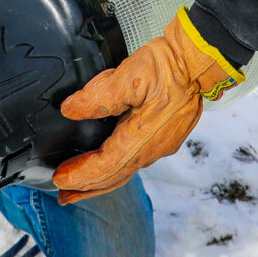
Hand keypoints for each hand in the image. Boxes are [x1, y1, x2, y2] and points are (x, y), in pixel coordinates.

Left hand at [52, 9, 241, 204]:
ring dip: (100, 180)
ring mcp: (162, 144)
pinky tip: (107, 162)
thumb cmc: (167, 66)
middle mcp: (153, 149)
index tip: (59, 179)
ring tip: (79, 187)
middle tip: (63, 195)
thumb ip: (96, 96)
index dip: (80, 175)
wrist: (198, 60)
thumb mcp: (128, 76)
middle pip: (115, 178)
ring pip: (126, 171)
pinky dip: (115, 167)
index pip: (105, 167)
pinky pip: (136, 161)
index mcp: (142, 139)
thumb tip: (70, 110)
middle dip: (87, 188)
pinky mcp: (165, 136)